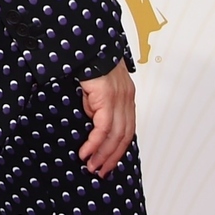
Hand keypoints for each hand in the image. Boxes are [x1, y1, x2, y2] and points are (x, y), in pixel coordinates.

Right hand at [78, 61, 135, 176]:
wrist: (89, 43)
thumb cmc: (91, 59)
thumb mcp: (97, 85)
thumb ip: (97, 103)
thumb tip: (93, 118)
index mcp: (126, 97)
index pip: (127, 129)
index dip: (118, 148)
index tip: (108, 161)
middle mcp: (127, 100)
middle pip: (124, 137)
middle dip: (112, 157)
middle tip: (101, 171)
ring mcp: (119, 100)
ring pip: (115, 137)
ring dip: (103, 155)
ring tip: (92, 166)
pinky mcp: (108, 100)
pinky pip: (103, 129)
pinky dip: (95, 144)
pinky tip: (86, 152)